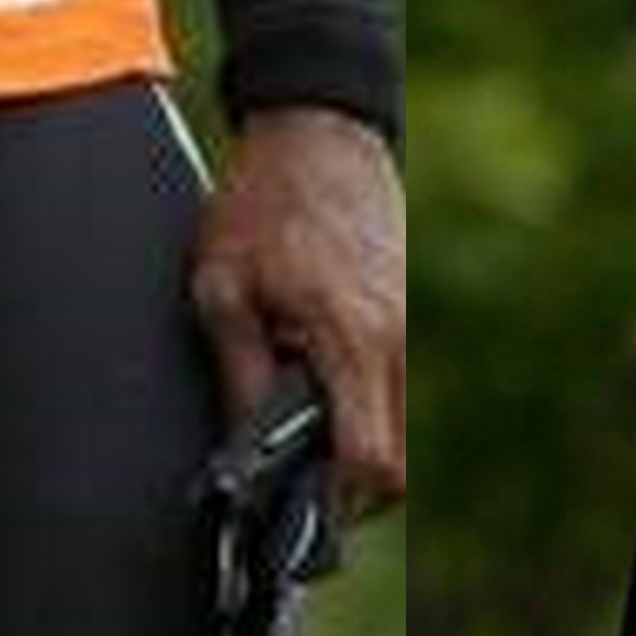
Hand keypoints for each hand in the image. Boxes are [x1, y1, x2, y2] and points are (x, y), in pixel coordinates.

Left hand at [192, 109, 406, 516]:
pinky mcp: (409, 314)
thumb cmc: (265, 201)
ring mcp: (412, 328)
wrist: (319, 128)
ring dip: (354, 441)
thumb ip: (239, 376)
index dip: (334, 504)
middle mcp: (399, 343)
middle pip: (396, 463)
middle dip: (346, 483)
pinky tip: (314, 378)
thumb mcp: (223, 287)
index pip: (372, 465)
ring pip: (399, 428)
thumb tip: (243, 454)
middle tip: (287, 470)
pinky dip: (362, 403)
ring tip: (295, 415)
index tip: (292, 507)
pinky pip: (395, 388)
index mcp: (355, 341)